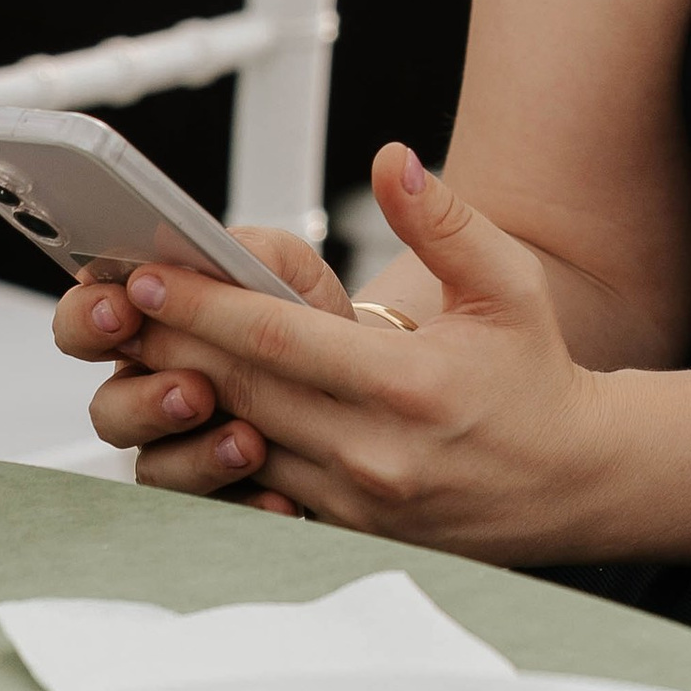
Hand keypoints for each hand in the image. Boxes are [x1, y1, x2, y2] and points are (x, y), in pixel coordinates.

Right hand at [57, 220, 352, 494]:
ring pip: (154, 469)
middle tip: (193, 391)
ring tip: (248, 443)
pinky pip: (215, 513)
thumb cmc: (312, 320)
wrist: (366, 384)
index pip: (87, 321)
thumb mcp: (289, 270)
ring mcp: (181, 448)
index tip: (121, 312)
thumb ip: (246, 252)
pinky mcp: (221, 494)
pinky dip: (247, 505)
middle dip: (146, 401)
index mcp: (152, 326)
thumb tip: (199, 254)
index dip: (89, 318)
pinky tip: (280, 496)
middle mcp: (152, 391)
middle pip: (109, 409)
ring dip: (196, 457)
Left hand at [60, 144, 617, 557]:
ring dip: (183, 400)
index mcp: (408, 383)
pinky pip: (259, 490)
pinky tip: (191, 417)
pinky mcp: (348, 530)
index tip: (149, 276)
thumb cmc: (538, 376)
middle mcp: (374, 451)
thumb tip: (392, 160)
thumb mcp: (509, 283)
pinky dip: (217, 452)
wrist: (575, 480)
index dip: (202, 306)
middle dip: (170, 346)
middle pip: (239, 391)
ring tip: (141, 354)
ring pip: (238, 444)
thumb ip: (445, 219)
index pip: (276, 338)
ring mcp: (356, 501)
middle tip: (115, 308)